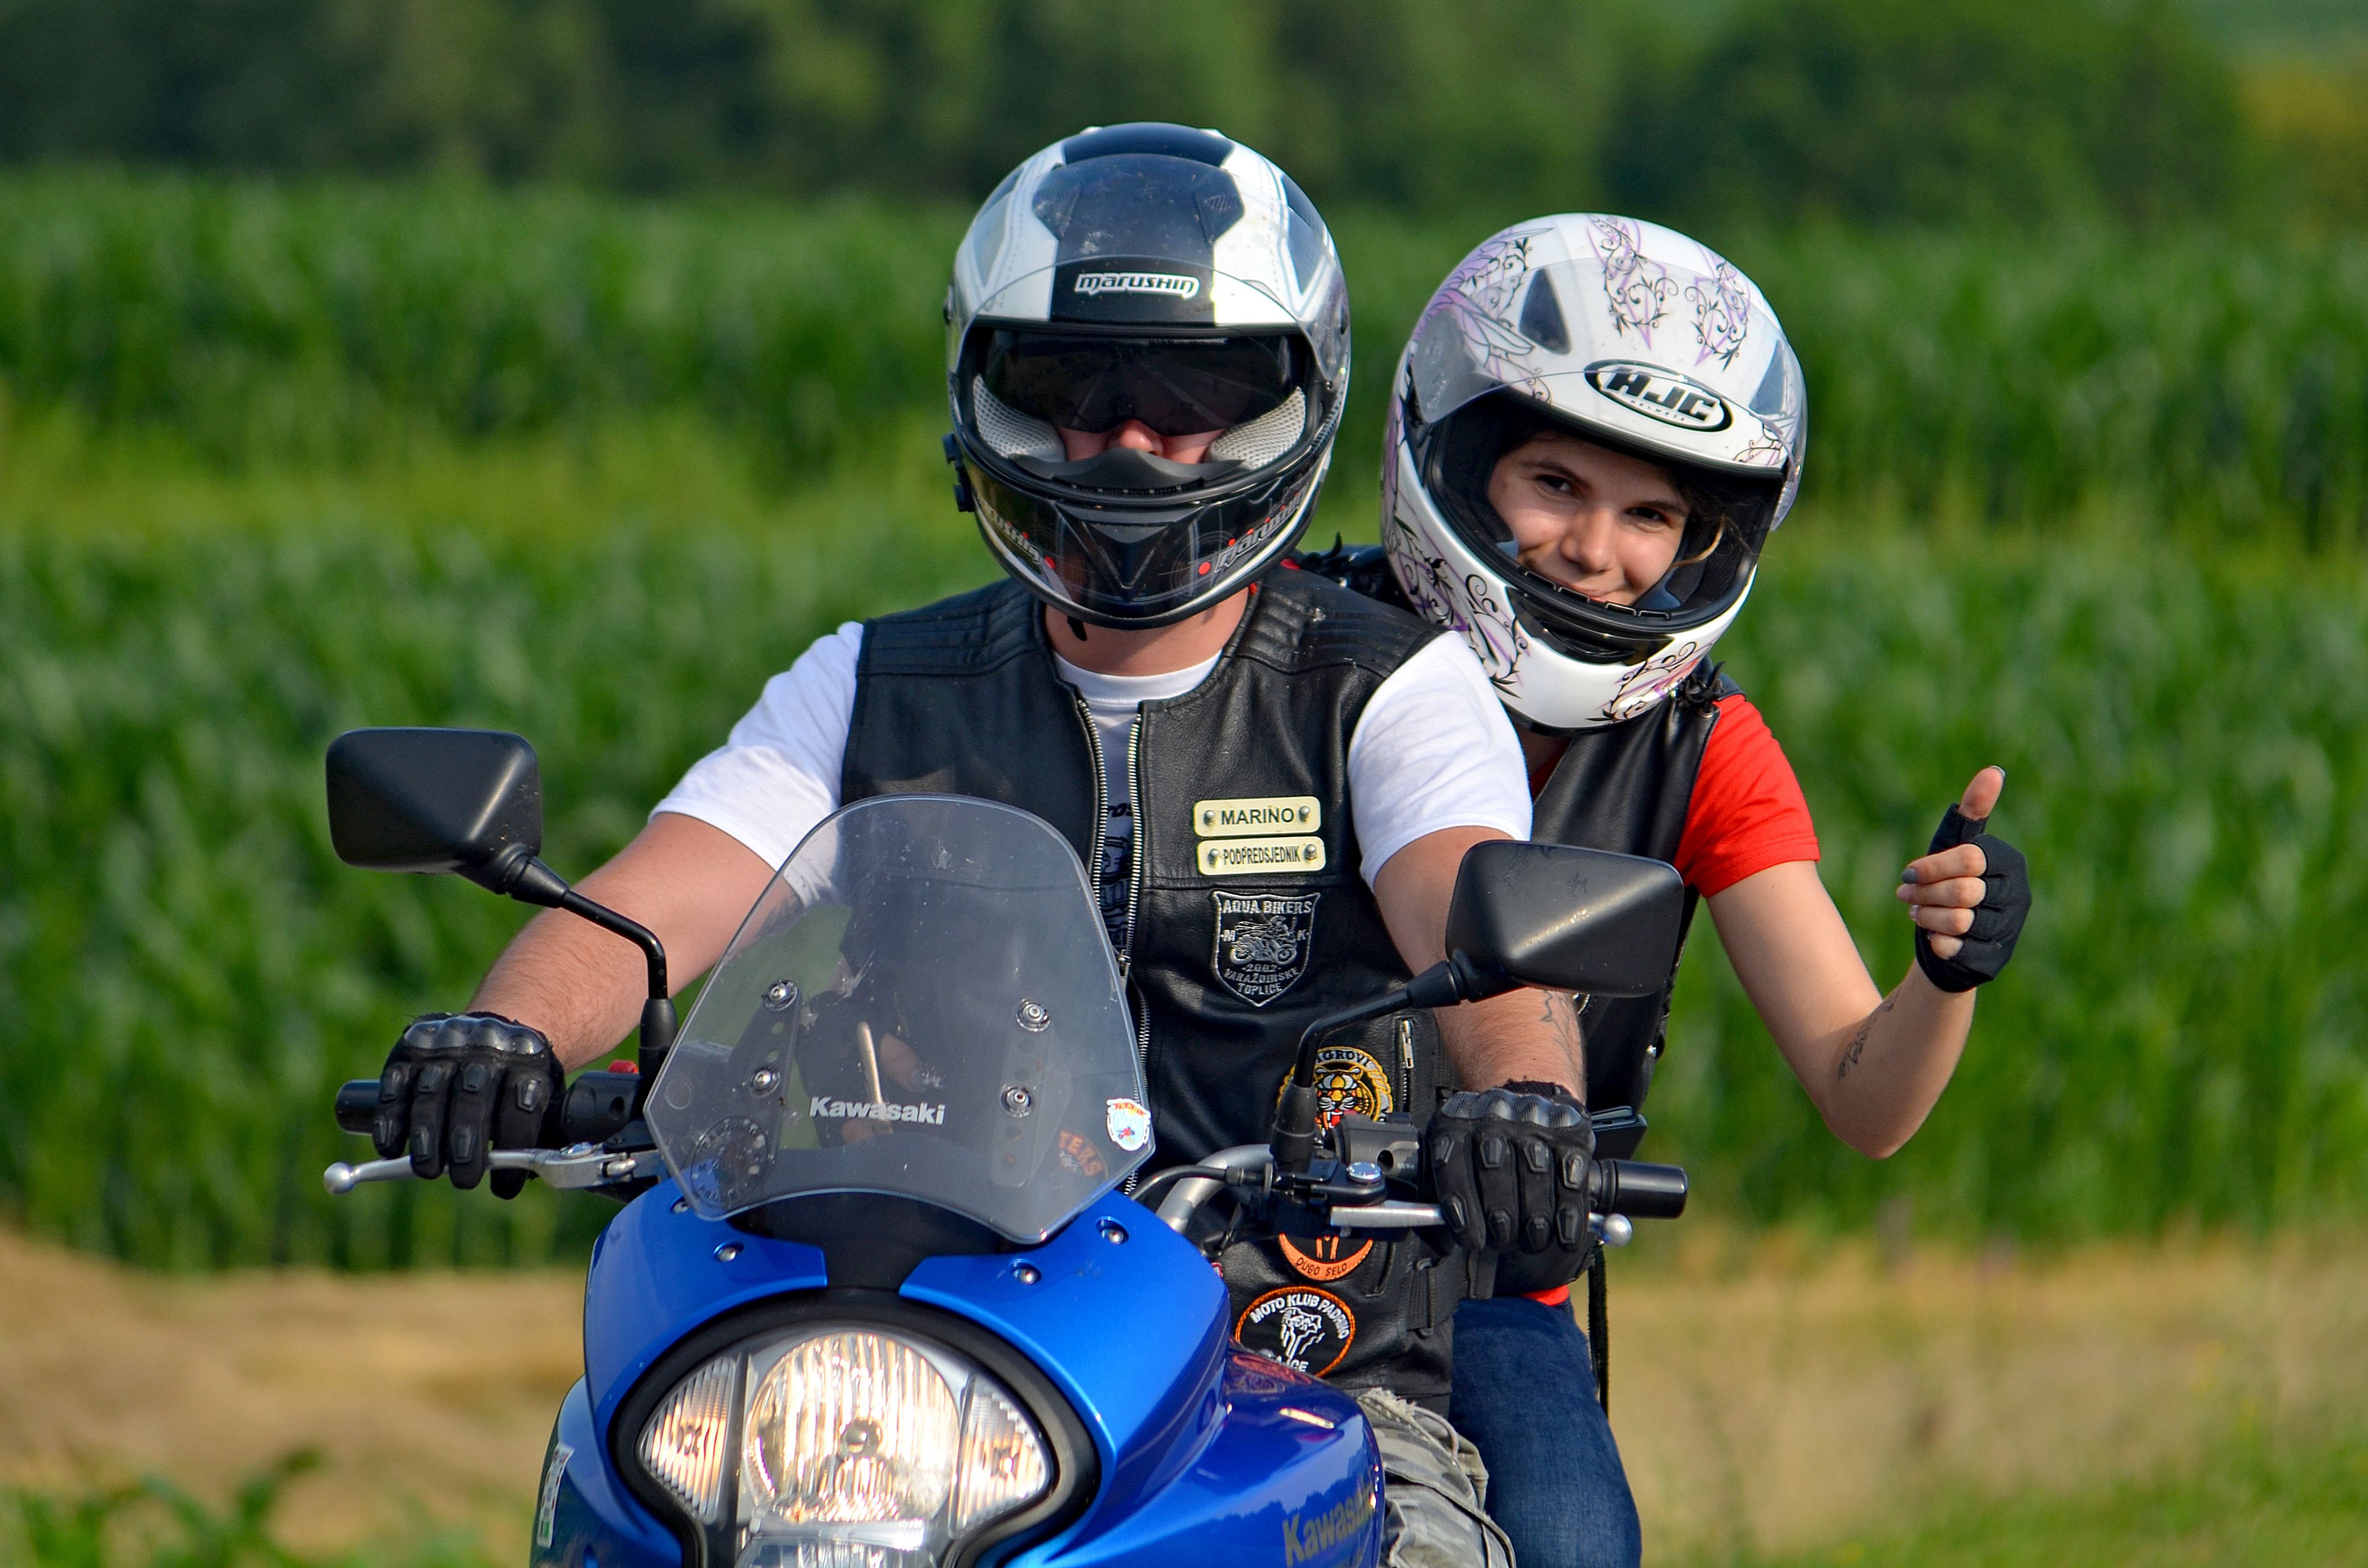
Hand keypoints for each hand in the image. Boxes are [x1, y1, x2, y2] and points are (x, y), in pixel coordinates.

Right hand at [373, 1013, 561, 1194]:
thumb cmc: (520, 1078)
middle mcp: (485, 1046)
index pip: (521, 1105)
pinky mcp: (410, 1046)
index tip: (504, 1187)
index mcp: (527, 1059)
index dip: (512, 1148)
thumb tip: (531, 1173)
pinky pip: (394, 1085)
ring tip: (428, 1169)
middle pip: (472, 1098)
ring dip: (426, 1137)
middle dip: (466, 1147)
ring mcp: (445, 1044)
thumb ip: (543, 1130)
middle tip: (464, 1181)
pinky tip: (390, 1148)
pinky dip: (390, 1120)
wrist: (497, 1026)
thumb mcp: (546, 1093)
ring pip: (430, 1093)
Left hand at [1426, 1081, 1594, 1255]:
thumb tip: (1443, 1245)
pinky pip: (1570, 1175)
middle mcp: (1493, 1111)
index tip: (1471, 1240)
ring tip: (1530, 1241)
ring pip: (1535, 1170)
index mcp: (1454, 1120)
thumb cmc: (1481, 1151)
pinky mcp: (1570, 1130)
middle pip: (1494, 1165)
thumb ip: (1440, 1201)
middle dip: (1499, 1214)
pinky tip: (1562, 1236)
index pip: (1449, 1160)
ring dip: (1534, 1218)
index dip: (1460, 1204)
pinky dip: (1568, 1212)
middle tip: (1503, 1242)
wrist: (1525, 1107)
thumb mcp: (1454, 1165)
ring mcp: (1534, 1117)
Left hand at [1896, 767, 2030, 991]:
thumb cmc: (1947, 884)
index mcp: (2010, 863)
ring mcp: (2010, 930)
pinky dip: (1934, 942)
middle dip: (1925, 893)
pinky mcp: (1995, 959)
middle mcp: (2018, 896)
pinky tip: (1931, 938)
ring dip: (1926, 917)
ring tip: (1918, 913)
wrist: (1946, 940)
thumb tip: (1994, 771)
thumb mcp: (1952, 846)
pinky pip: (1957, 948)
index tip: (1909, 874)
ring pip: (1958, 921)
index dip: (1931, 868)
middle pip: (1963, 890)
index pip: (1969, 858)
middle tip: (1906, 895)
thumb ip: (1971, 812)